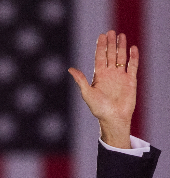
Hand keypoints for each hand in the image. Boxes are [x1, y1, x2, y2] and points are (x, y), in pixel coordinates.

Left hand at [68, 31, 137, 147]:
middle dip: (111, 43)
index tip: (101, 35)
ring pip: (121, 58)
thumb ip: (80, 80)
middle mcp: (110, 74)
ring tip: (121, 35)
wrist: (113, 118)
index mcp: (99, 76)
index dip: (101, 46)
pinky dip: (133, 57)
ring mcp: (120, 77)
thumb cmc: (98, 108)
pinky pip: (133, 66)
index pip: (100, 57)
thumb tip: (70, 68)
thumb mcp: (87, 93)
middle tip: (111, 31)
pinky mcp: (131, 80)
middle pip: (110, 55)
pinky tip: (132, 48)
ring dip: (121, 47)